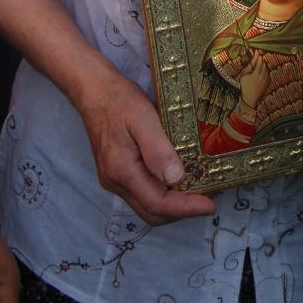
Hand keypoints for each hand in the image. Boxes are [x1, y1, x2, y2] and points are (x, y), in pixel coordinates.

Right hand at [75, 67, 214, 226]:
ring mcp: (113, 179)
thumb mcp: (143, 117)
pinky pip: (141, 193)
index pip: (157, 204)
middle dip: (180, 211)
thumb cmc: (119, 100)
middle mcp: (115, 182)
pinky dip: (160, 193)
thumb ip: (158, 149)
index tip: (209, 205)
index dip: (185, 208)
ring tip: (196, 190)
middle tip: (206, 199)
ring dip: (171, 204)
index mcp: (122, 171)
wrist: (93, 90)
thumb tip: (176, 179)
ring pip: (146, 205)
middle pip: (152, 212)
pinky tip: (175, 178)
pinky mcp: (115, 173)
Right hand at [239, 50, 269, 109]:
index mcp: (256, 73)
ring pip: (267, 67)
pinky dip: (265, 70)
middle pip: (264, 63)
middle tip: (257, 58)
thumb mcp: (244, 75)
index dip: (258, 55)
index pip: (259, 60)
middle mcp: (263, 75)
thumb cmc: (245, 86)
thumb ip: (249, 66)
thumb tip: (253, 59)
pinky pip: (268, 73)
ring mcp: (266, 79)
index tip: (256, 51)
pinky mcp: (268, 82)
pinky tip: (261, 72)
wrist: (250, 98)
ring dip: (263, 65)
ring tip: (258, 66)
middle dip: (260, 59)